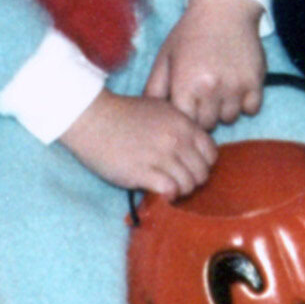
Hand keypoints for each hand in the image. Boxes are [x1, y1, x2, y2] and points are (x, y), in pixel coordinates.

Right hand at [60, 89, 215, 198]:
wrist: (93, 118)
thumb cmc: (123, 114)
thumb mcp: (158, 108)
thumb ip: (179, 125)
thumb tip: (192, 148)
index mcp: (181, 121)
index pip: (211, 153)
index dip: (203, 164)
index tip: (190, 167)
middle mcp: (175, 138)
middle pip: (202, 173)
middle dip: (192, 181)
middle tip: (177, 180)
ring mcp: (160, 155)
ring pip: (188, 185)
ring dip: (179, 190)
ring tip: (166, 186)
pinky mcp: (143, 172)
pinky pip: (170, 191)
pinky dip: (168, 195)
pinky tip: (157, 190)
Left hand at [144, 0, 266, 128]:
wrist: (224, 8)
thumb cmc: (190, 33)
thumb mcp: (166, 56)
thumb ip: (154, 89)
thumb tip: (150, 116)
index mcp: (185, 84)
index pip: (185, 122)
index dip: (185, 113)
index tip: (187, 101)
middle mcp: (211, 89)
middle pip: (208, 124)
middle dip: (204, 112)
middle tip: (203, 91)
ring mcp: (235, 87)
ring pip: (230, 119)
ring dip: (225, 107)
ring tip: (220, 85)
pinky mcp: (256, 82)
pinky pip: (252, 109)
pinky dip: (245, 101)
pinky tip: (237, 83)